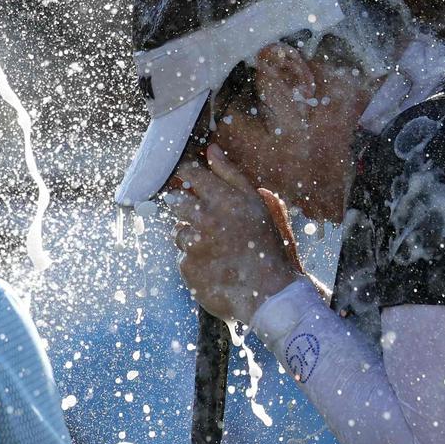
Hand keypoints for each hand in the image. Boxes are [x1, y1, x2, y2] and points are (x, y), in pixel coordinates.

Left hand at [166, 144, 303, 322]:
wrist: (267, 294)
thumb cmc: (264, 246)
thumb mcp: (256, 204)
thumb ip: (231, 175)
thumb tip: (211, 149)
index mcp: (225, 199)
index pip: (190, 174)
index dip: (186, 176)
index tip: (188, 182)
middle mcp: (207, 218)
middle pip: (177, 200)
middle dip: (185, 207)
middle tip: (205, 221)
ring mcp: (195, 243)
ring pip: (178, 229)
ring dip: (190, 235)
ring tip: (215, 247)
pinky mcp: (186, 265)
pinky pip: (182, 253)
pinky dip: (193, 257)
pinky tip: (211, 264)